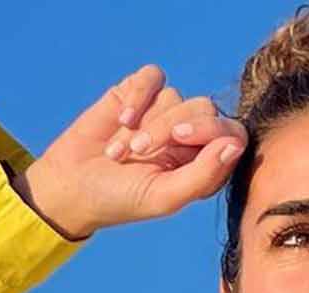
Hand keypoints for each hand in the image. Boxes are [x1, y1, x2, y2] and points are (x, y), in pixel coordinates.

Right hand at [20, 63, 247, 237]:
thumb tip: (235, 145)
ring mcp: (165, 111)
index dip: (212, 129)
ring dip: (145, 124)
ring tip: (120, 152)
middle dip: (170, 127)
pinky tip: (121, 119)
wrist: (73, 184)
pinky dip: (137, 97)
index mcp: (204, 165)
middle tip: (142, 151)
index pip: (231, 134)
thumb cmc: (122, 198)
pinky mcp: (141, 92)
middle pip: (204, 109)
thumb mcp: (164, 196)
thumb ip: (203, 175)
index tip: (180, 139)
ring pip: (175, 96)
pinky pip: (152, 77)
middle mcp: (189, 136)